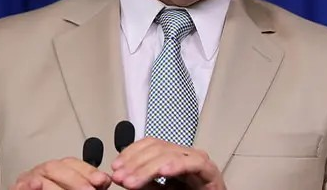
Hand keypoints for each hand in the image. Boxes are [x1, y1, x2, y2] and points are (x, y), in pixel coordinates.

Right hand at [10, 157, 111, 189]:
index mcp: (59, 169)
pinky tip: (35, 186)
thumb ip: (88, 185)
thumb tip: (105, 181)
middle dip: (76, 180)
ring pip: (41, 176)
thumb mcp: (73, 188)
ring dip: (56, 185)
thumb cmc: (55, 189)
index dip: (89, 171)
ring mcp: (29, 179)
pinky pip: (20, 185)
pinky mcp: (17, 187)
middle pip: (59, 168)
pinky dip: (26, 185)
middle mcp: (44, 171)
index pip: (74, 164)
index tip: (103, 181)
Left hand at [110, 137, 224, 189]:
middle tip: (120, 176)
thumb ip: (143, 183)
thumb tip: (121, 175)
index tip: (115, 167)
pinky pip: (193, 163)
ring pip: (170, 154)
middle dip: (134, 162)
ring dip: (147, 167)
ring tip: (132, 181)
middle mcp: (185, 155)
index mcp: (172, 157)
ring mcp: (198, 160)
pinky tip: (163, 171)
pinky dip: (177, 165)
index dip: (130, 152)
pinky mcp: (210, 171)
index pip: (149, 144)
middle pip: (157, 147)